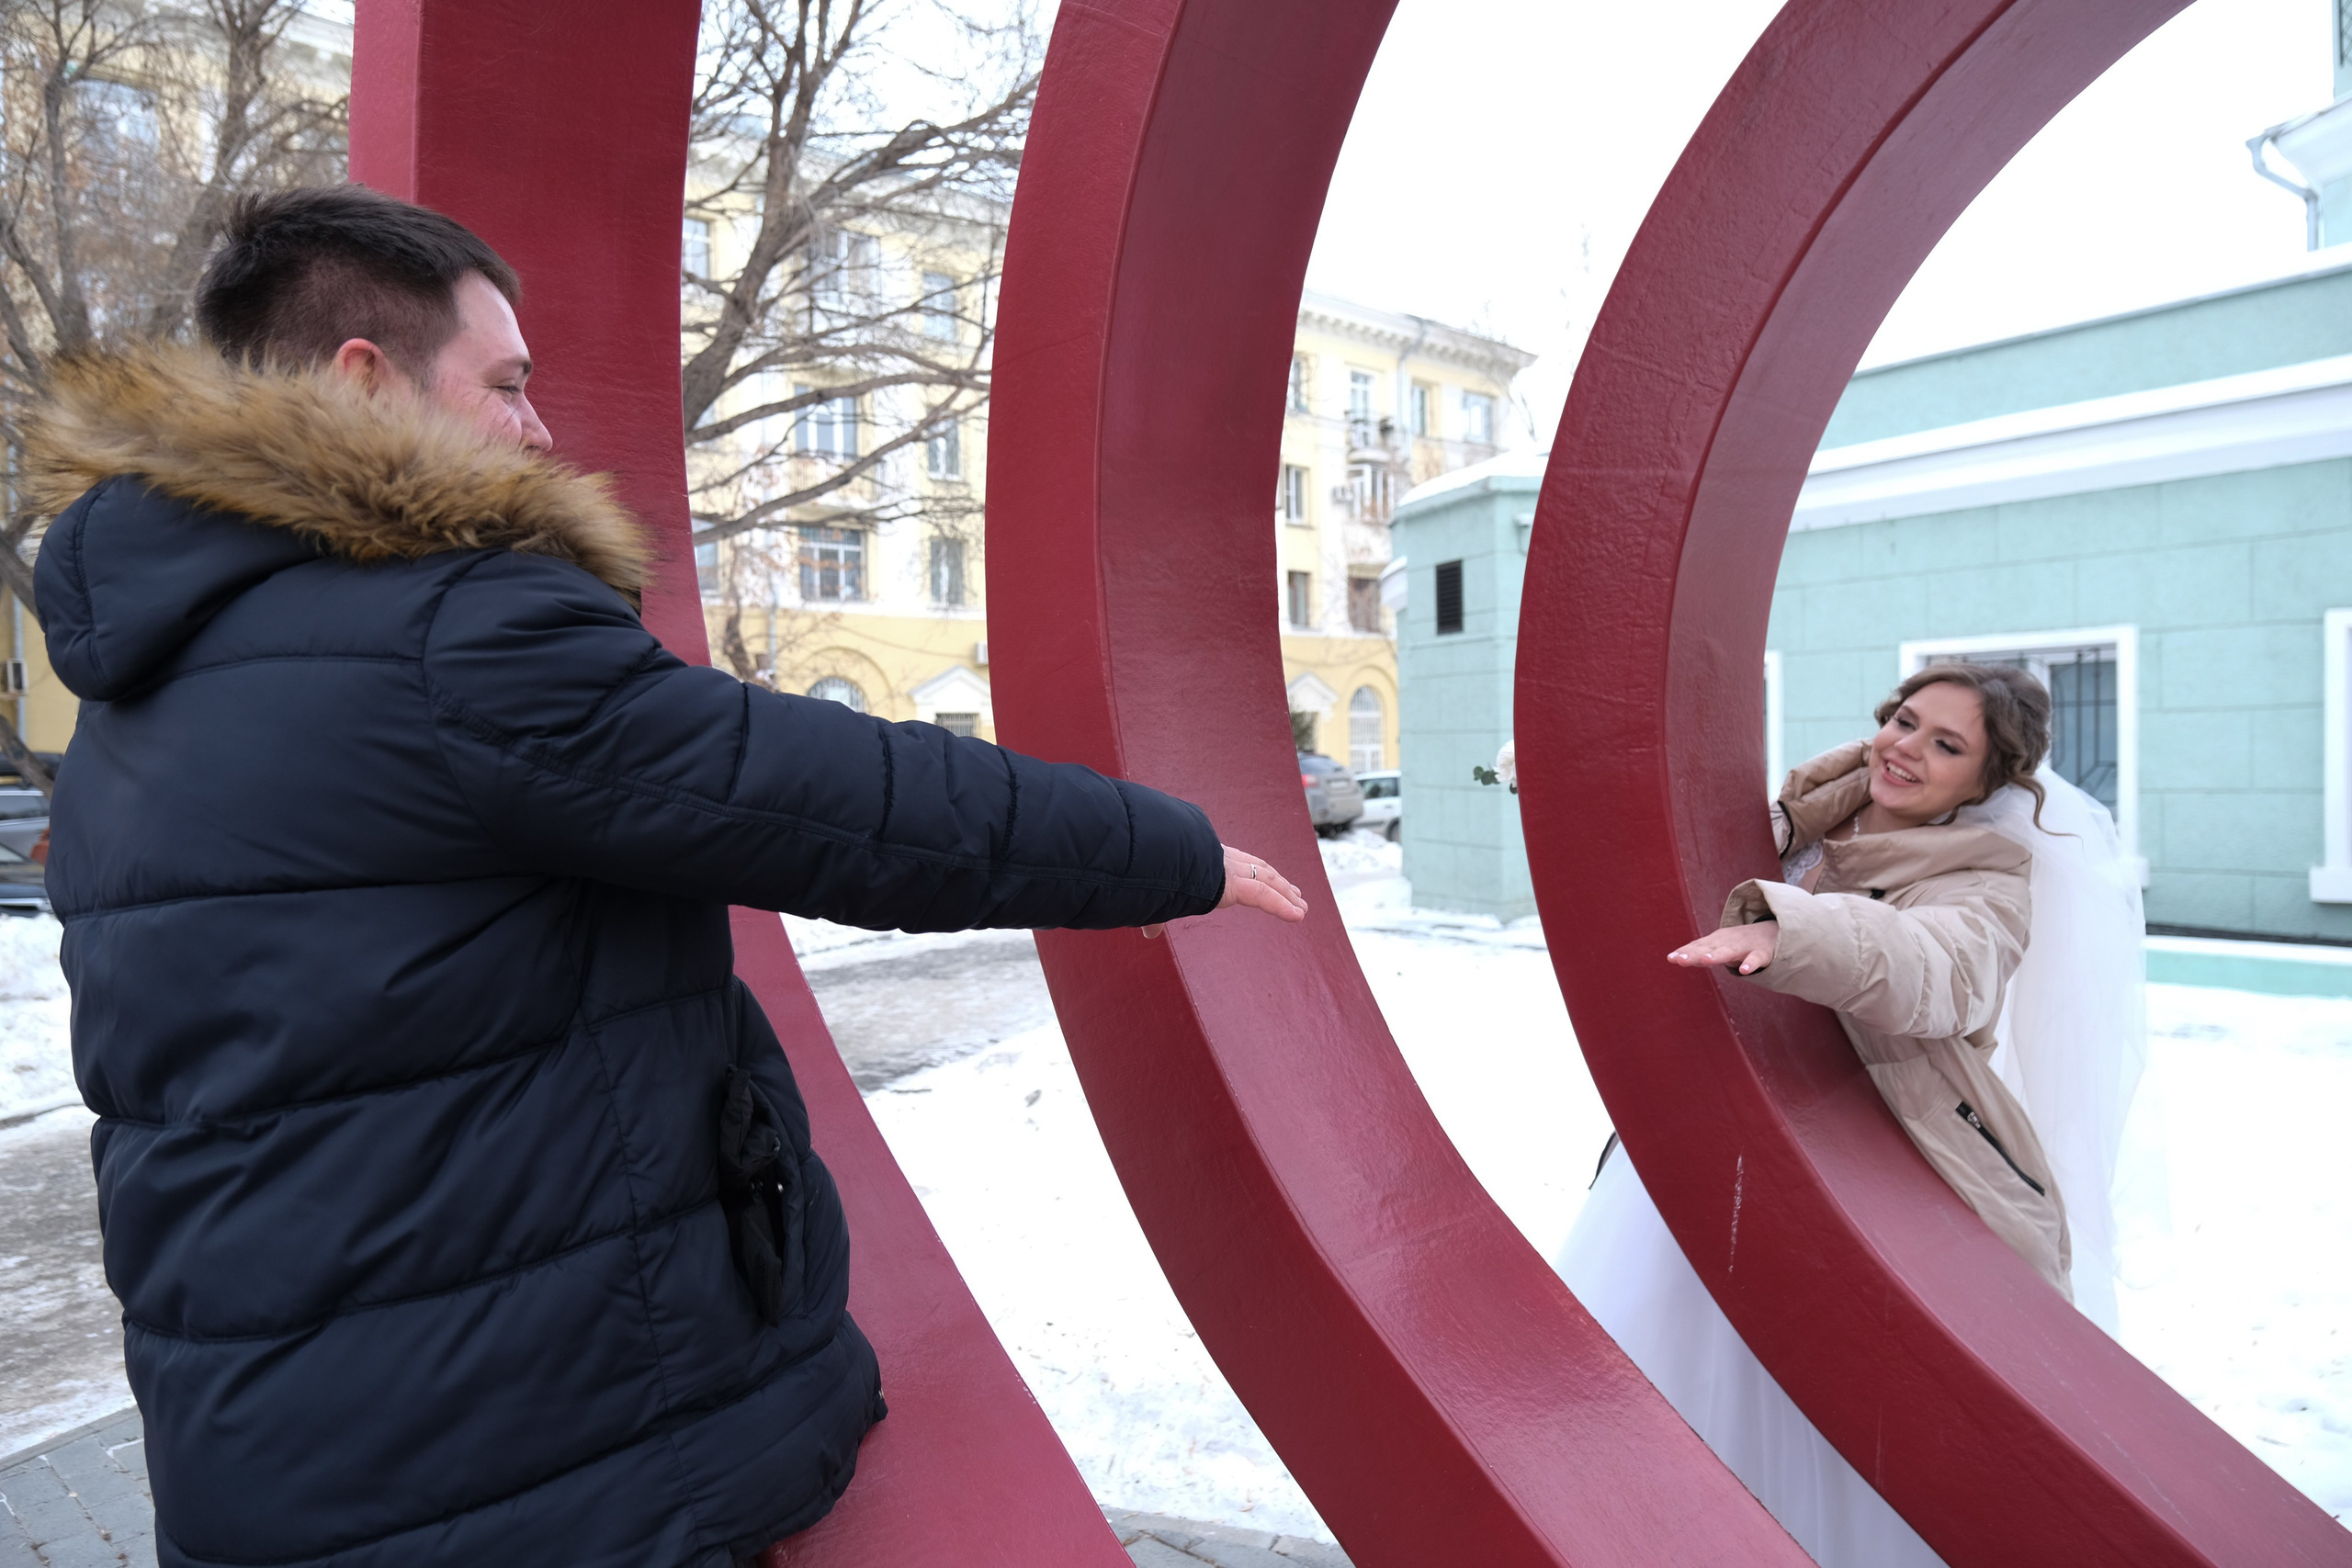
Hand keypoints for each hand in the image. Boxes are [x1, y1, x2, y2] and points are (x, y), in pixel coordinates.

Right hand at [1142, 844, 1307, 937]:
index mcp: (1206, 860)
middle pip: (1259, 870)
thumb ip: (1155, 918)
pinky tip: (1298, 915)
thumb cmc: (1147, 872)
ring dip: (1286, 894)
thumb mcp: (1155, 897)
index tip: (1268, 880)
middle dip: (1278, 882)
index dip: (1255, 874)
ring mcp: (1230, 870)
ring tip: (1302, 907)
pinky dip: (1282, 906)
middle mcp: (1222, 861)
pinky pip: (1263, 896)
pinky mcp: (1233, 885)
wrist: (1146, 857)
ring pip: (1267, 881)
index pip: (1238, 866)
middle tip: (1295, 894)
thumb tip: (1148, 935)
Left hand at [1668, 922, 1777, 974]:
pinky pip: (1755, 959)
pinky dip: (1750, 964)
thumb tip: (1674, 958)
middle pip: (1709, 948)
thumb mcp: (1717, 944)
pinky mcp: (1761, 953)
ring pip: (1729, 951)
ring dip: (1717, 955)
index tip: (1671, 958)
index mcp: (1716, 940)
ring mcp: (1744, 947)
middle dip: (1695, 954)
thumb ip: (1697, 952)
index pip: (1698, 946)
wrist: (1771, 932)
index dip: (1685, 952)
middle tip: (1681, 960)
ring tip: (1706, 960)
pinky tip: (1743, 971)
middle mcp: (1727, 942)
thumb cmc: (1737, 942)